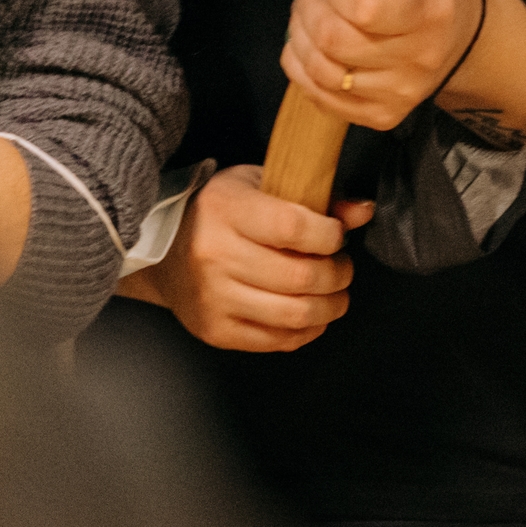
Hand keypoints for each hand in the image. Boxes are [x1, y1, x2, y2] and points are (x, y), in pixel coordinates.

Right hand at [129, 164, 374, 352]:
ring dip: (330, 306)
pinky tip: (311, 313)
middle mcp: (216, 255)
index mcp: (227, 210)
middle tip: (341, 267)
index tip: (336, 234)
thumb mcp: (259, 186)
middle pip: (300, 277)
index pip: (293, 228)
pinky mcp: (215, 330)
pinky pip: (277, 340)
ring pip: (294, 314)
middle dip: (338, 274)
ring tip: (333, 293)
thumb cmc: (219, 212)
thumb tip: (362, 211)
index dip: (330, 235)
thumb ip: (313, 197)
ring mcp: (214, 298)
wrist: (163, 252)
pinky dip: (307, 330)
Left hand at [278, 0, 486, 131]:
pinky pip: (321, 99)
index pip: (364, 7)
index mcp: (432, 8)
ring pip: (321, 72)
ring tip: (306, 15)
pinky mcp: (383, 116)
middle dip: (307, 9)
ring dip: (298, 37)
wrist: (462, 37)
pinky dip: (300, 68)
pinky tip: (307, 45)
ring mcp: (402, 92)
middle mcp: (421, 56)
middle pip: (335, 41)